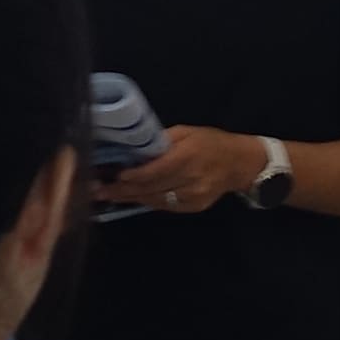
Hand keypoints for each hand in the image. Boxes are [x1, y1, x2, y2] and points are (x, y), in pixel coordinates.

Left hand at [92, 125, 267, 215]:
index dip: (132, 176)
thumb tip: (134, 149)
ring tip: (110, 195)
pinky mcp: (194, 207)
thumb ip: (161, 141)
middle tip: (99, 190)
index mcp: (188, 156)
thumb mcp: (186, 131)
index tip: (112, 176)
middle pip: (150, 189)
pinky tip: (134, 197)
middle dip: (122, 191)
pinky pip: (165, 206)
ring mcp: (193, 197)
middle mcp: (191, 180)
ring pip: (155, 200)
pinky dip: (148, 201)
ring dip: (131, 198)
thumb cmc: (211, 141)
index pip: (154, 171)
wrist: (240, 163)